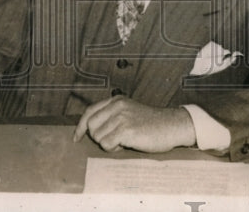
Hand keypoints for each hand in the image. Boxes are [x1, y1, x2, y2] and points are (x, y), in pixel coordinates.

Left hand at [73, 96, 195, 152]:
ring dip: (109, 144)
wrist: (171, 126)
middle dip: (98, 137)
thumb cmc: (151, 124)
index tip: (76, 138)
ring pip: (98, 137)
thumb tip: (90, 129)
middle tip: (114, 140)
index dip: (81, 126)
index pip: (90, 112)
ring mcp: (122, 117)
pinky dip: (114, 148)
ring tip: (124, 140)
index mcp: (116, 100)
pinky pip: (107, 144)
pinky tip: (127, 144)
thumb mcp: (130, 112)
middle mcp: (117, 106)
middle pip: (91, 126)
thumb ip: (112, 115)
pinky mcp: (127, 129)